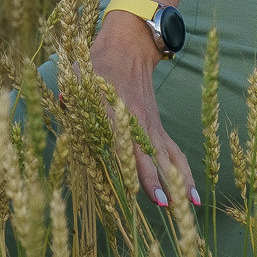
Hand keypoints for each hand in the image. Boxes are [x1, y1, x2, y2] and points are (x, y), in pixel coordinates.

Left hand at [88, 12, 200, 210]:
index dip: (138, 167)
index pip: (128, 144)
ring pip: (170, 157)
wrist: (128, 49)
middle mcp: (138, 123)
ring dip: (181, 181)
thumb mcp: (79, 76)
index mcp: (118, 112)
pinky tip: (194, 195)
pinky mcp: (157, 128)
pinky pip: (174, 153)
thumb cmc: (97, 67)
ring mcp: (151, 126)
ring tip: (191, 207)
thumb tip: (62, 100)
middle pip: (153, 155)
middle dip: (160, 181)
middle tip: (167, 207)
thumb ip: (72, 93)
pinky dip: (185, 172)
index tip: (146, 190)